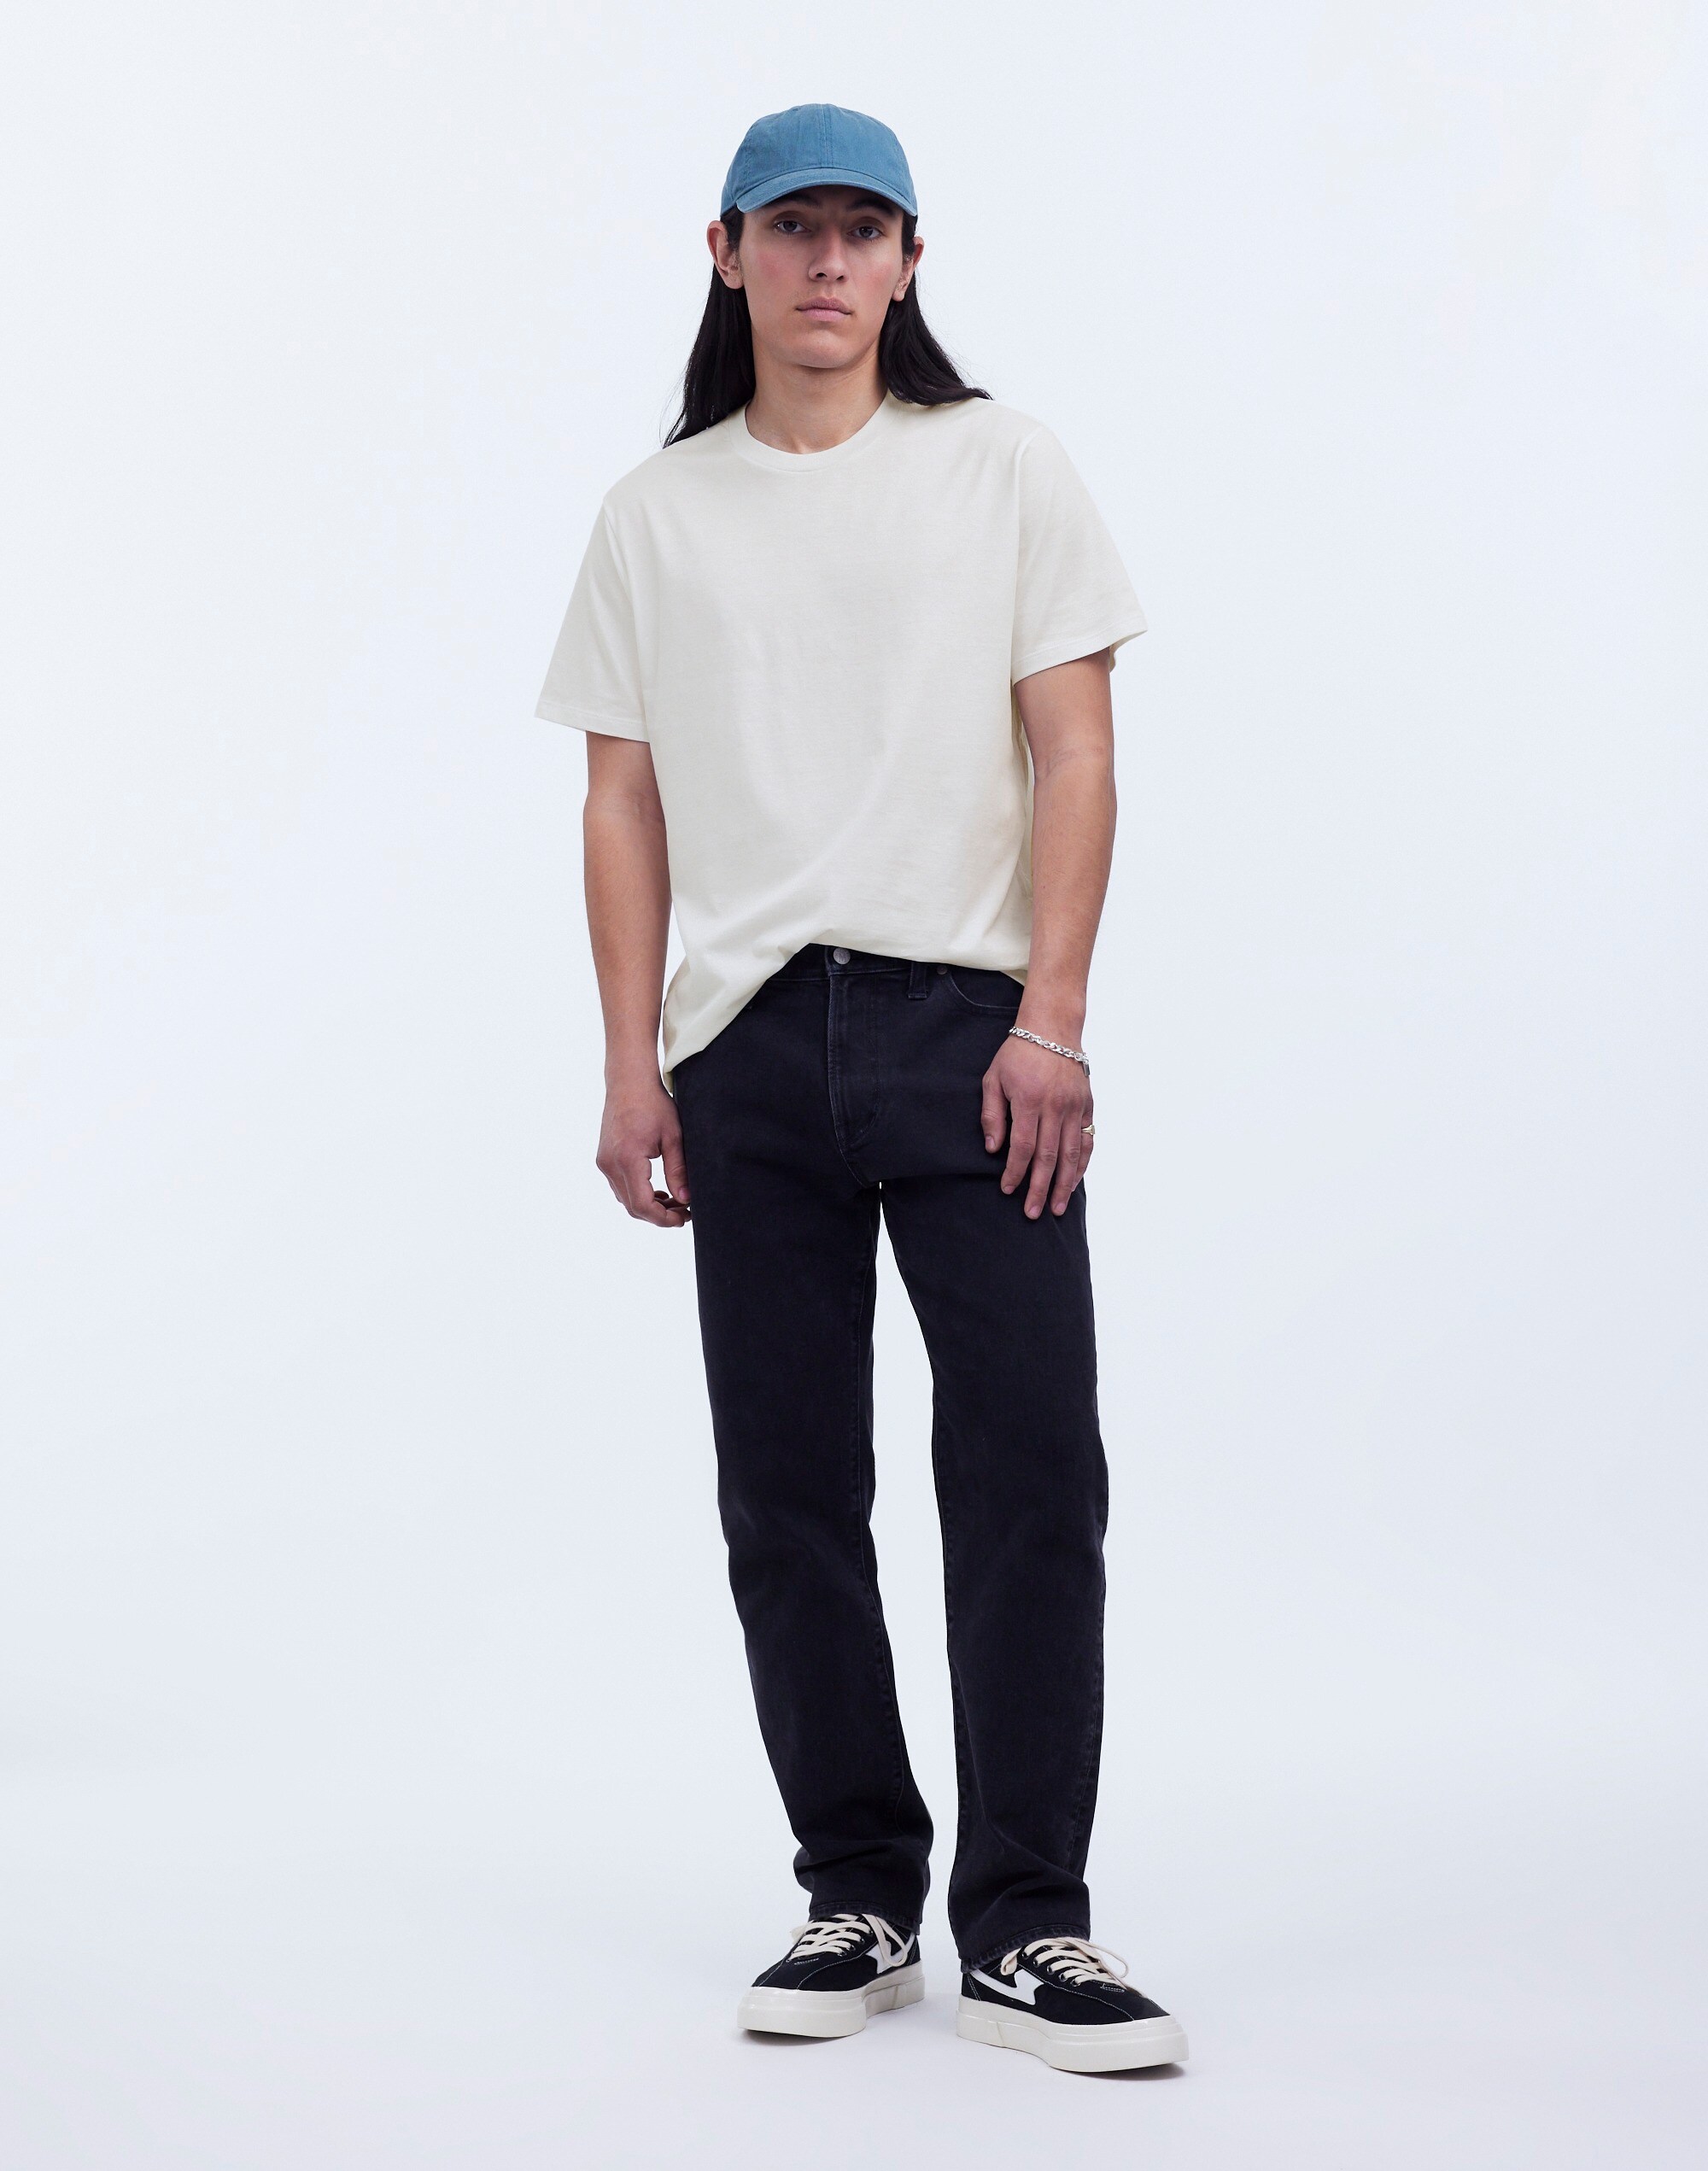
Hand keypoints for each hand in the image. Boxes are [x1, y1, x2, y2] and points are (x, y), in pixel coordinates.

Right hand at [596, 1077, 690, 1226]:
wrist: (628, 1082)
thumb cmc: (654, 1104)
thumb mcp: (674, 1137)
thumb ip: (679, 1171)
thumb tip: (686, 1201)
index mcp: (628, 1159)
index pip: (642, 1205)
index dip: (663, 1218)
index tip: (683, 1218)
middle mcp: (610, 1164)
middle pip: (632, 1207)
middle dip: (659, 1215)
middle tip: (684, 1214)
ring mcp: (604, 1162)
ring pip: (625, 1199)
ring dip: (648, 1206)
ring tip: (675, 1202)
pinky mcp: (604, 1159)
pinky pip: (620, 1187)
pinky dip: (638, 1194)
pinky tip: (657, 1191)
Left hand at [980, 1035, 1093, 1218]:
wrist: (1052, 1028)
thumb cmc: (1017, 1054)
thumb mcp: (993, 1078)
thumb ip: (992, 1114)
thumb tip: (994, 1149)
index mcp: (1029, 1100)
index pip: (1023, 1146)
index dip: (1015, 1172)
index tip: (1008, 1190)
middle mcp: (1055, 1106)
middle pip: (1049, 1156)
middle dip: (1040, 1188)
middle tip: (1033, 1212)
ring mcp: (1074, 1107)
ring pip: (1072, 1153)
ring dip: (1065, 1183)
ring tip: (1058, 1207)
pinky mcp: (1087, 1106)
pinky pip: (1087, 1140)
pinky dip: (1082, 1163)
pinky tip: (1075, 1181)